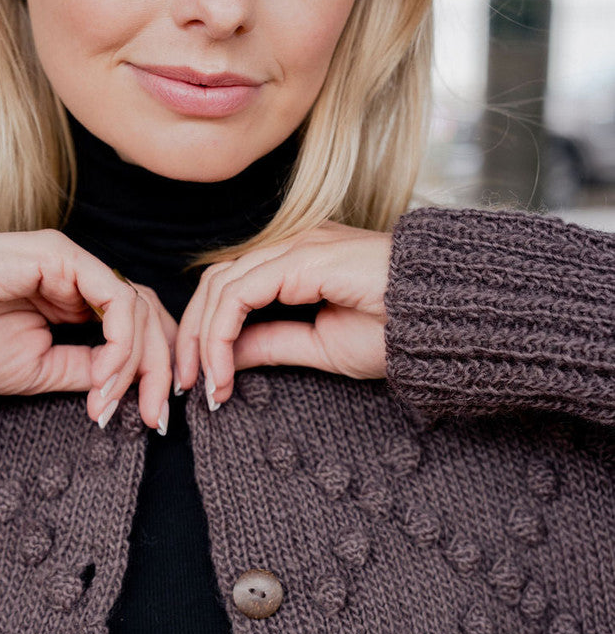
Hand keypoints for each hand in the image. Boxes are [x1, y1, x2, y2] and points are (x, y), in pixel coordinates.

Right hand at [0, 230, 176, 429]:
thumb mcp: (44, 370)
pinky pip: (116, 297)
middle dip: (158, 371)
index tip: (153, 418)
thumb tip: (130, 382)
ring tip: (107, 400)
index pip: (137, 327)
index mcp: (75, 303)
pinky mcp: (64, 256)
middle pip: (147, 316)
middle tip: (154, 417)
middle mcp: (80, 279)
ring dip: (134, 363)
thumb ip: (89, 369)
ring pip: (137, 309)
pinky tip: (103, 375)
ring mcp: (74, 264)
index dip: (153, 371)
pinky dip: (120, 342)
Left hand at [175, 221, 391, 406]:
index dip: (207, 335)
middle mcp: (291, 248)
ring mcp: (296, 247)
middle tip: (190, 386)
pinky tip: (224, 370)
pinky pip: (238, 294)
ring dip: (203, 341)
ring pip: (220, 288)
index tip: (207, 386)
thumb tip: (228, 356)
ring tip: (208, 386)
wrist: (443, 320)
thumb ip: (272, 344)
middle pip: (215, 284)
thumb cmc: (398, 332)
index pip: (230, 289)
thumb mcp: (320, 347)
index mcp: (296, 263)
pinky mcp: (301, 257)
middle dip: (193, 338)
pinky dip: (221, 334)